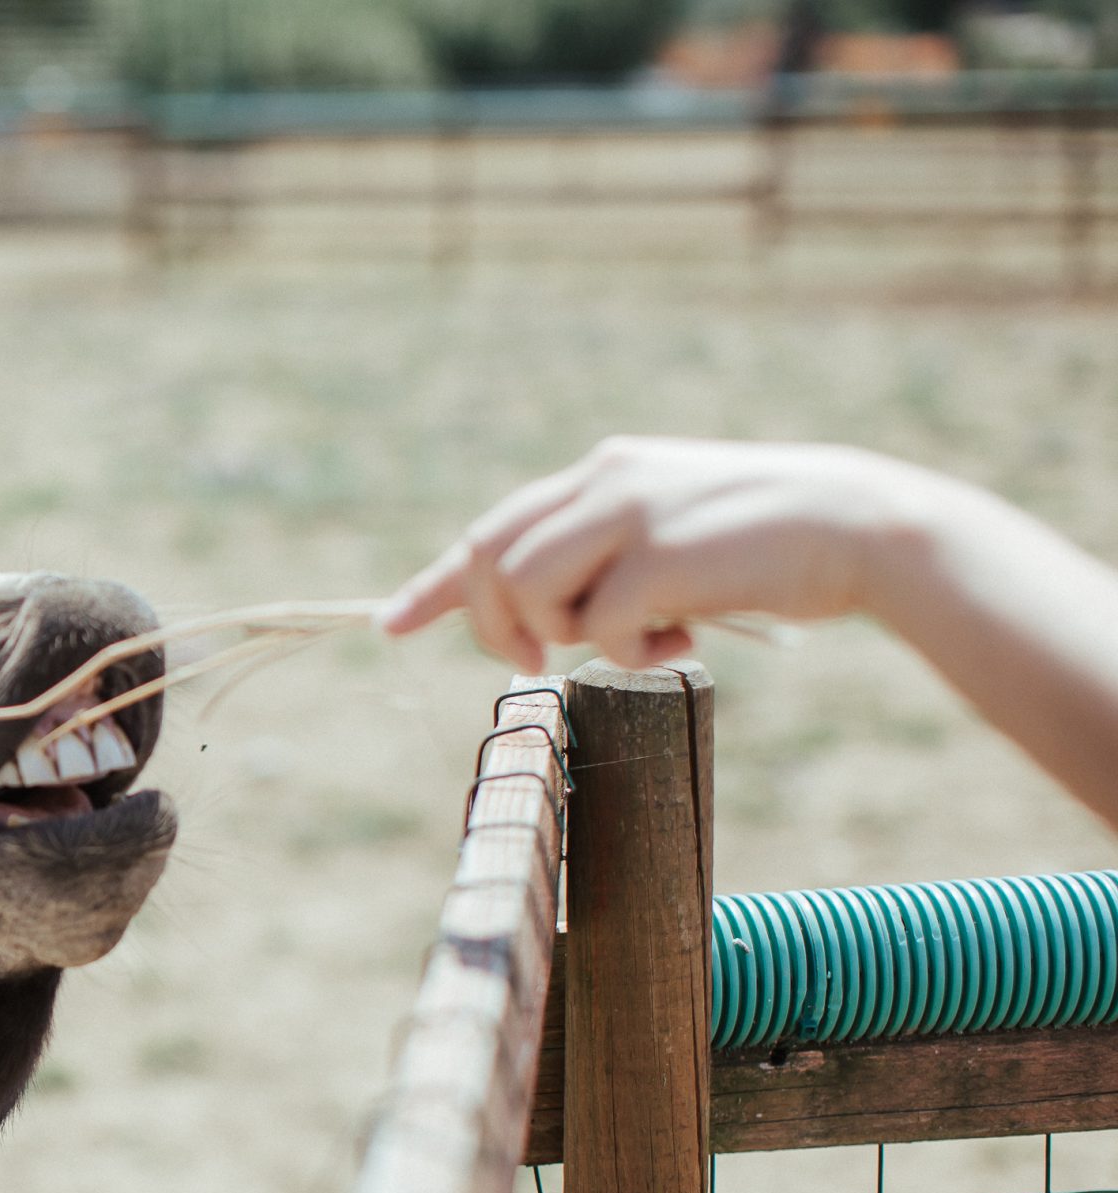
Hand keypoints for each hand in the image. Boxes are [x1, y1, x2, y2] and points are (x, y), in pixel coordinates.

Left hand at [380, 437, 927, 671]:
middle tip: (534, 660)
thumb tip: (547, 616)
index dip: (437, 582)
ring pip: (527, 589)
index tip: (389, 622)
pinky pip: (596, 628)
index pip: (494, 527)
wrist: (864, 526)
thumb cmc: (774, 545)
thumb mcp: (675, 533)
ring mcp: (632, 514)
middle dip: (491, 622)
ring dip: (563, 635)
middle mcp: (607, 481)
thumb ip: (611, 553)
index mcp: (606, 471)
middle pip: (489, 560)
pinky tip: (682, 639)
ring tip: (636, 639)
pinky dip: (628, 652)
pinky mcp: (662, 557)